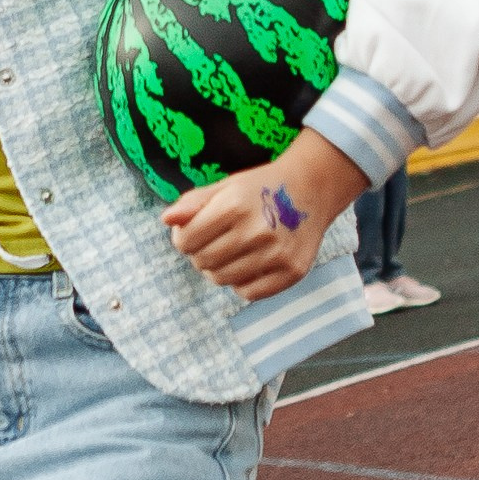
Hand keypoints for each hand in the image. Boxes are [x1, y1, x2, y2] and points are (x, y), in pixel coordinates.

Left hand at [160, 128, 362, 300]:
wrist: (311, 189)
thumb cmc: (259, 189)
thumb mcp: (225, 187)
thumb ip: (193, 203)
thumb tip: (167, 220)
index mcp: (235, 205)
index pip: (186, 241)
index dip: (183, 238)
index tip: (193, 232)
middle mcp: (257, 231)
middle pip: (202, 262)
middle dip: (200, 254)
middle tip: (214, 242)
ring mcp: (276, 254)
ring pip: (222, 279)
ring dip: (218, 269)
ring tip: (230, 252)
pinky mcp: (291, 272)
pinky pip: (248, 292)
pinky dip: (241, 282)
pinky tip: (248, 264)